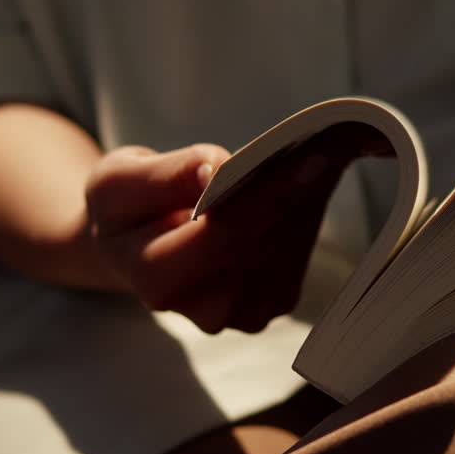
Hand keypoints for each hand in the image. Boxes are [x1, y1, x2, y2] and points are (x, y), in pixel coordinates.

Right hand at [85, 128, 372, 333]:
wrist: (137, 247)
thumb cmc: (124, 209)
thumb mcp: (119, 181)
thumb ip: (164, 176)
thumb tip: (216, 170)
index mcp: (157, 279)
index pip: (223, 234)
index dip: (268, 194)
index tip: (311, 153)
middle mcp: (206, 309)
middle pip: (266, 241)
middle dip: (299, 189)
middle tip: (336, 141)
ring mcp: (245, 313)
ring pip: (291, 244)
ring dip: (309, 196)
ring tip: (325, 150)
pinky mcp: (273, 302)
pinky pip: (300, 250)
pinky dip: (306, 210)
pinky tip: (308, 179)